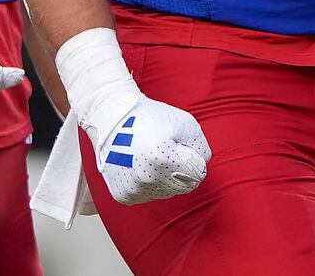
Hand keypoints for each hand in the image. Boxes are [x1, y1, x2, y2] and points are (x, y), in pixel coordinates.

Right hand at [82, 92, 210, 204]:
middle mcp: (146, 178)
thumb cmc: (151, 118)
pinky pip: (149, 195)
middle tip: (163, 149)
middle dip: (180, 170)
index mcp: (161, 159)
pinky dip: (148, 182)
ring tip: (148, 155)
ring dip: (163, 177)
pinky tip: (138, 164)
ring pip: (166, 192)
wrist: (113, 119)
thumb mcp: (185, 123)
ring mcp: (133, 189)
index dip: (192, 157)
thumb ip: (201, 149)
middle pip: (183, 187)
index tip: (178, 145)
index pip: (198, 174)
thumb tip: (200, 171)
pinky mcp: (123, 195)